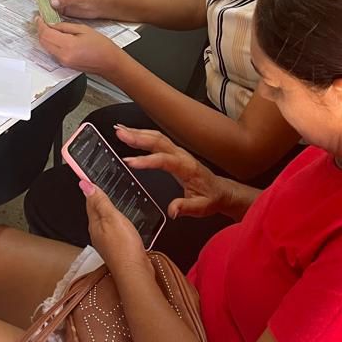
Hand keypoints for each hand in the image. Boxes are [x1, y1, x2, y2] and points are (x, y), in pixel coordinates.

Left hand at [37, 20, 121, 76]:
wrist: (109, 62)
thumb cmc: (102, 46)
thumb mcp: (83, 29)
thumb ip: (65, 26)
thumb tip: (52, 24)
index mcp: (68, 45)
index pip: (46, 33)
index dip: (40, 24)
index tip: (40, 18)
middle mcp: (63, 56)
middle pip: (43, 41)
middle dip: (41, 30)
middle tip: (42, 21)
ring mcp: (63, 62)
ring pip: (46, 47)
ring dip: (45, 37)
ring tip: (48, 27)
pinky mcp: (65, 65)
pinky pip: (52, 52)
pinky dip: (50, 43)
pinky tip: (55, 36)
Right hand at [40, 0, 108, 19]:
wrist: (101, 5)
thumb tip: (52, 2)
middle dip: (42, 0)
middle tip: (42, 8)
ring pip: (47, 1)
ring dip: (45, 7)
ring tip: (44, 14)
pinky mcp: (60, 6)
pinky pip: (51, 9)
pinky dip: (49, 13)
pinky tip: (49, 17)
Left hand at [82, 181, 148, 276]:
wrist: (134, 272)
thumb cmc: (124, 246)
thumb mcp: (111, 218)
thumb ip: (100, 202)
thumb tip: (85, 185)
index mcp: (94, 223)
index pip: (89, 201)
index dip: (90, 188)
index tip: (88, 176)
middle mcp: (97, 233)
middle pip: (96, 211)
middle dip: (98, 198)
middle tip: (99, 185)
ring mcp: (107, 241)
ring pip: (104, 220)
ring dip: (107, 209)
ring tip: (110, 199)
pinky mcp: (117, 247)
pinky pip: (113, 229)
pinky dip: (116, 221)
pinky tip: (122, 220)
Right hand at [115, 127, 238, 220]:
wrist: (221, 191)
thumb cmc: (211, 198)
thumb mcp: (201, 207)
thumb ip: (186, 207)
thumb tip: (172, 210)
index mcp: (187, 168)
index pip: (164, 160)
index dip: (146, 161)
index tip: (130, 162)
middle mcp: (181, 156)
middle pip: (158, 141)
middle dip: (137, 137)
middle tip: (120, 134)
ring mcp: (178, 152)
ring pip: (156, 137)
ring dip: (138, 132)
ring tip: (120, 131)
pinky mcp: (174, 152)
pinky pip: (157, 140)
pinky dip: (143, 135)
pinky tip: (131, 134)